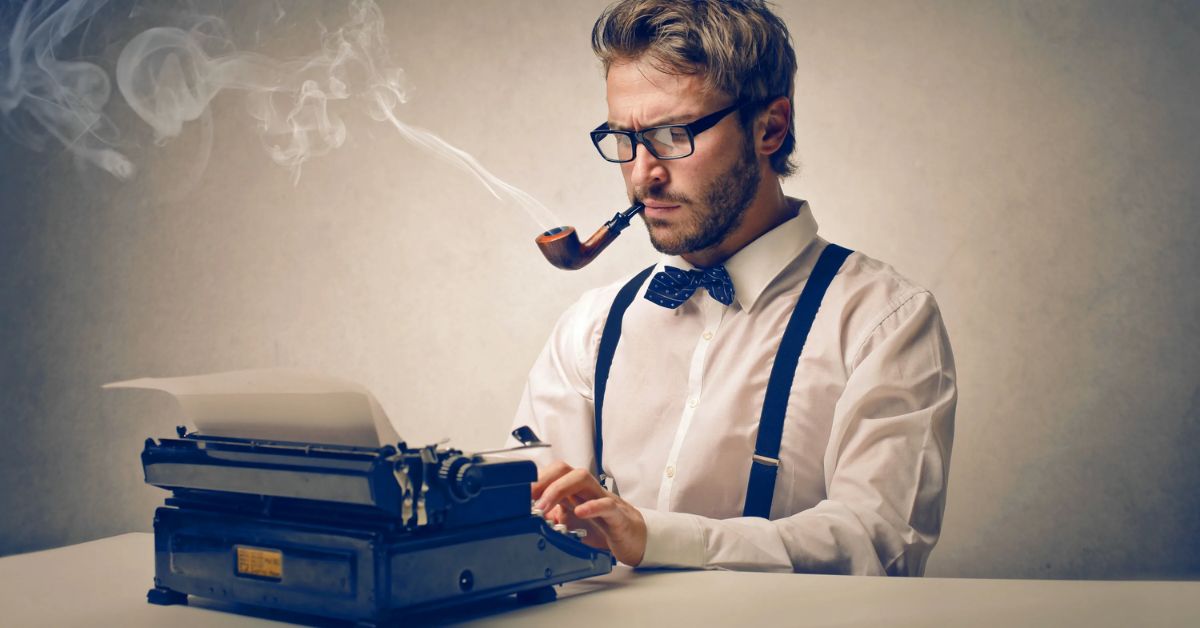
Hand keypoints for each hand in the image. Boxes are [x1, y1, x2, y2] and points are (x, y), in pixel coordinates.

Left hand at [531, 461, 646, 565]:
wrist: (635, 538)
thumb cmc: (604, 526)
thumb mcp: (572, 525)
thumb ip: (554, 520)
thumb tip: (532, 519)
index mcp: (575, 491)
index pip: (553, 473)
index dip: (535, 480)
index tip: (518, 495)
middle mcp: (587, 490)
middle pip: (564, 469)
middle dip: (543, 480)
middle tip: (528, 498)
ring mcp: (602, 499)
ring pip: (582, 478)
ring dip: (559, 489)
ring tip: (544, 507)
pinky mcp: (617, 515)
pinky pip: (606, 504)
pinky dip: (591, 506)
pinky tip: (579, 512)